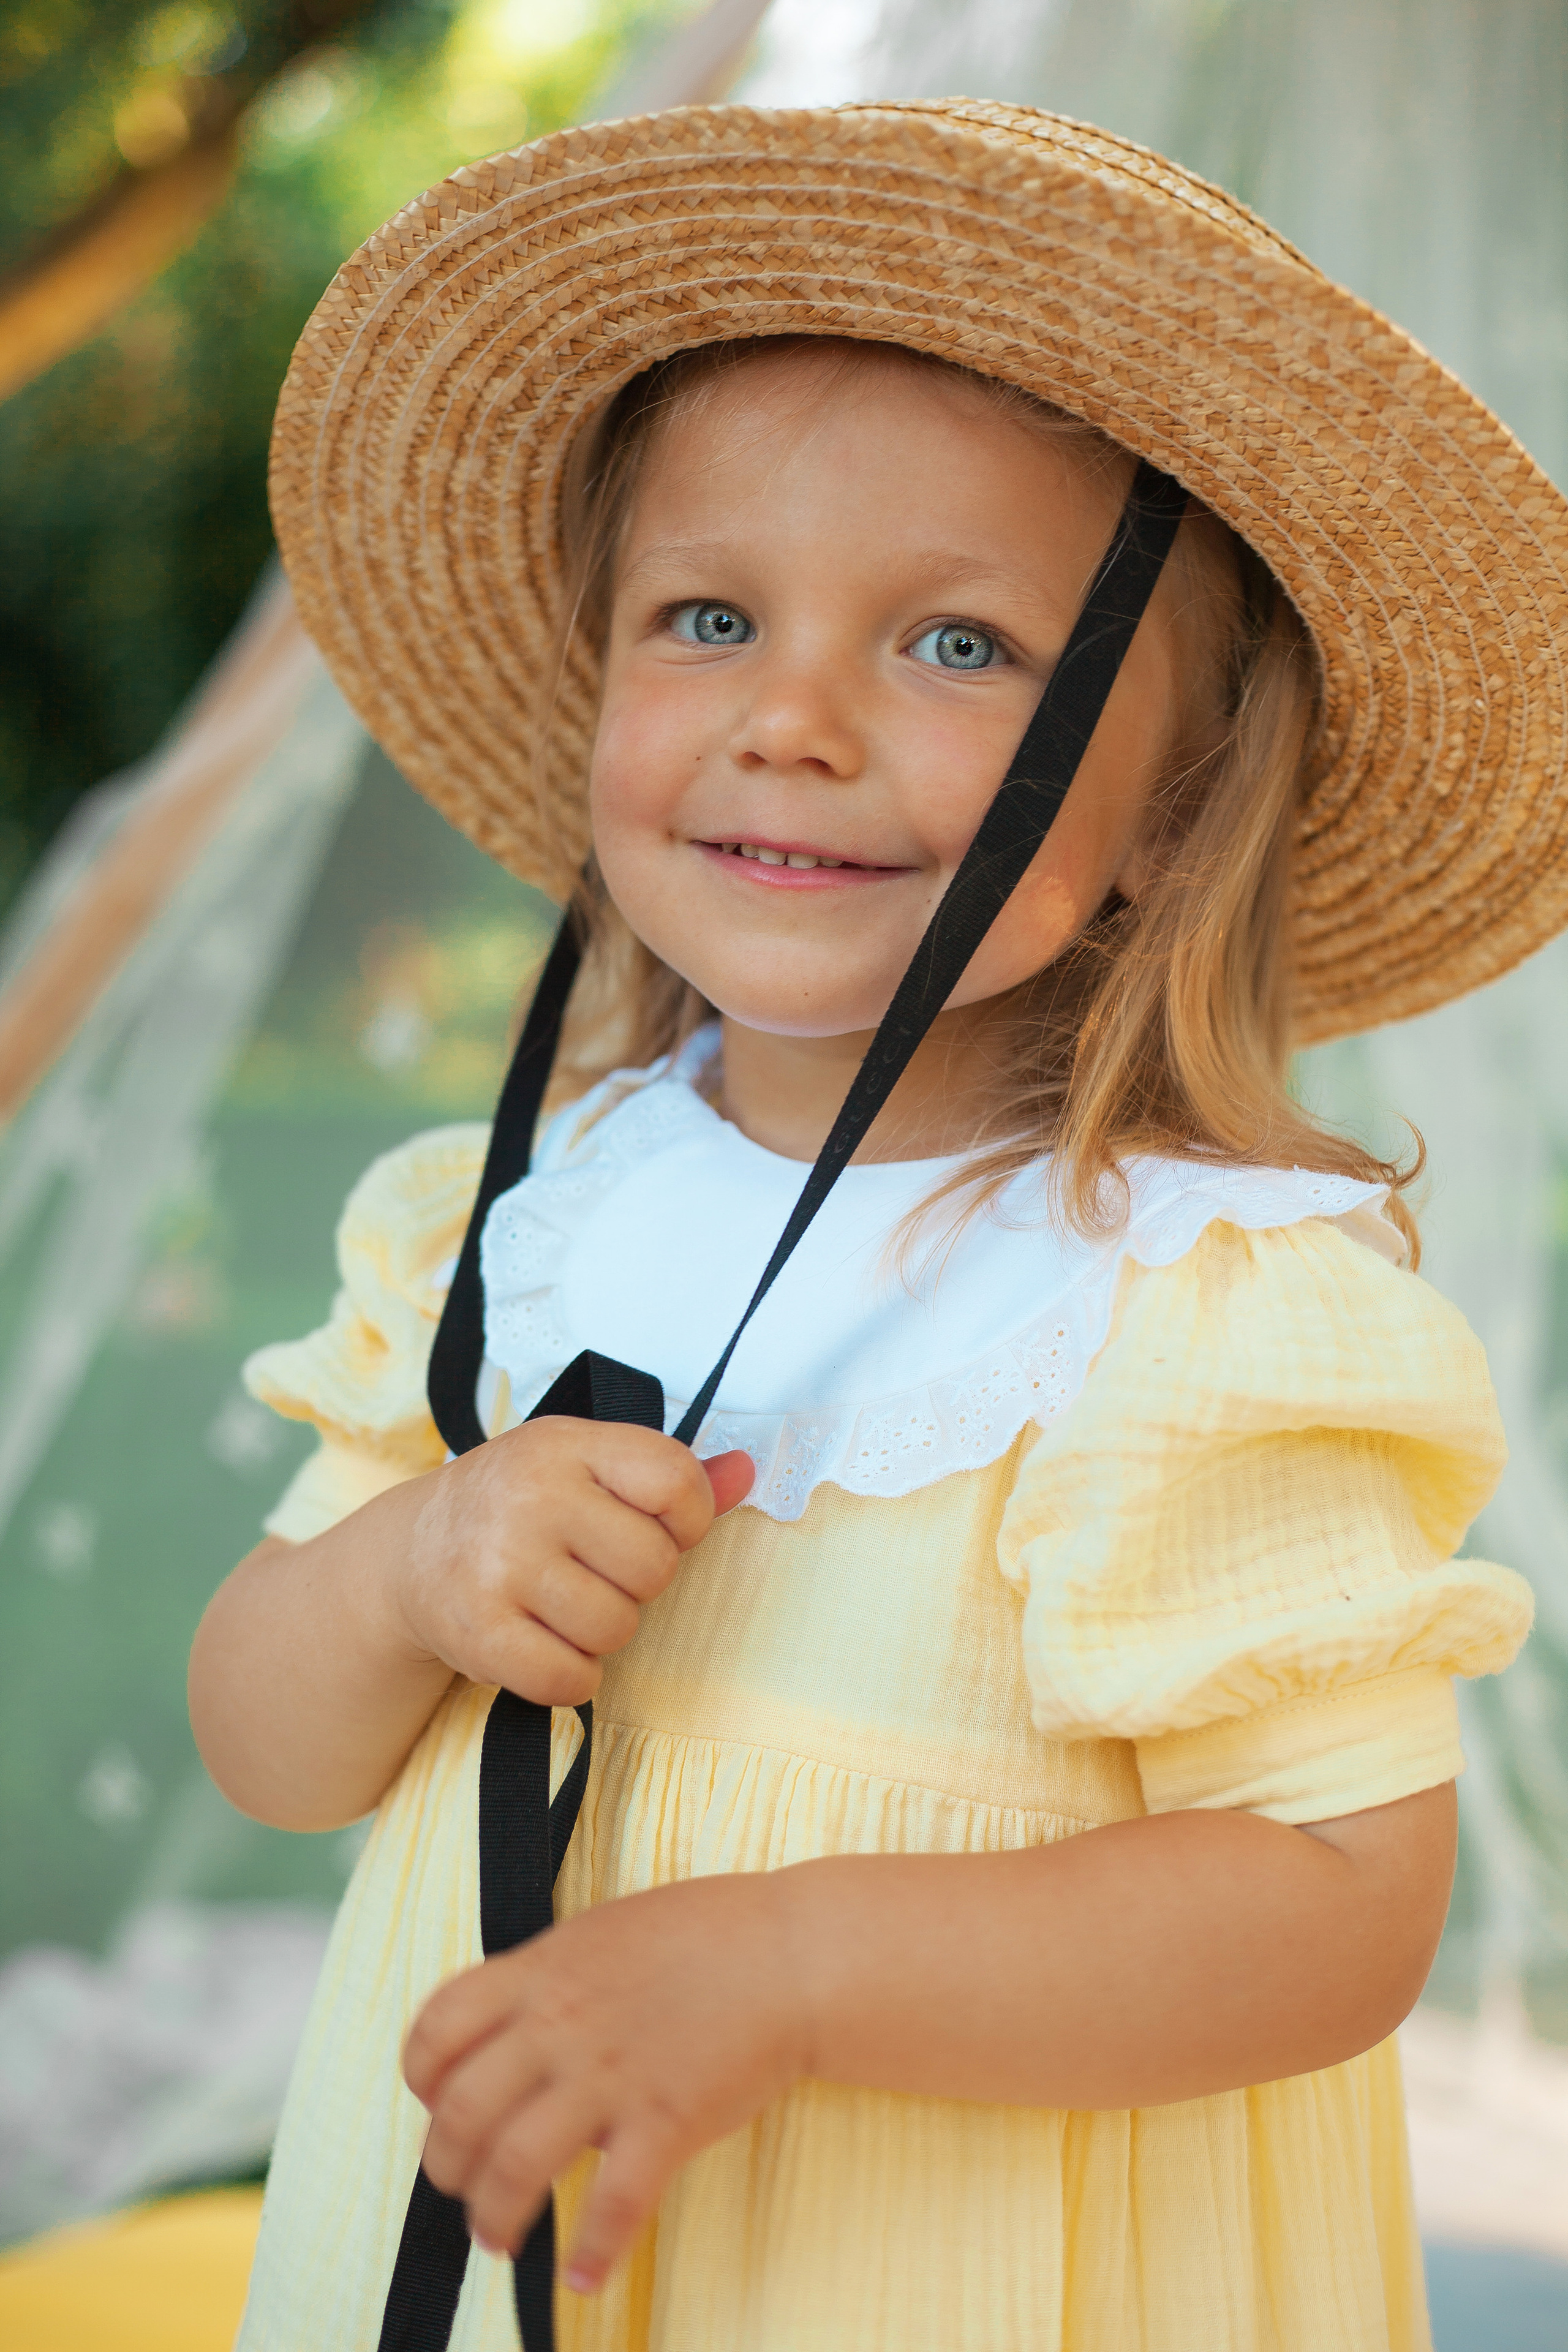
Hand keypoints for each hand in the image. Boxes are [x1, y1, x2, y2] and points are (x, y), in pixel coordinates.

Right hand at [391, 1419, 753, 1706]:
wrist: (413, 1553)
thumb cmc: (518, 1507)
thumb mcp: (586, 1466)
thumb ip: (670, 1475)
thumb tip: (746, 1471)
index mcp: (566, 1444)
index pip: (675, 1481)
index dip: (688, 1519)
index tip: (660, 1527)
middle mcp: (531, 1495)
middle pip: (653, 1566)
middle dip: (636, 1583)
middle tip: (591, 1571)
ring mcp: (500, 1564)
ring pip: (616, 1627)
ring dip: (600, 1631)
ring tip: (561, 1604)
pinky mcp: (479, 1632)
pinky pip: (571, 1679)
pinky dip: (569, 1676)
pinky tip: (542, 1642)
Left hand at [406, 1869, 809, 2290]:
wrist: (791, 1953)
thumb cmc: (705, 1934)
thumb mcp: (603, 1932)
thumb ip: (549, 1980)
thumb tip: (514, 2029)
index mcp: (541, 1972)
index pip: (437, 2028)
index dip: (421, 2078)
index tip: (435, 2102)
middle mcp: (560, 2024)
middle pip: (460, 2112)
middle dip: (446, 2168)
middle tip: (463, 2188)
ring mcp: (610, 2075)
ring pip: (514, 2165)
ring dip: (494, 2217)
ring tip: (500, 2238)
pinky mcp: (665, 2121)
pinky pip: (612, 2204)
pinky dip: (592, 2252)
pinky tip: (585, 2276)